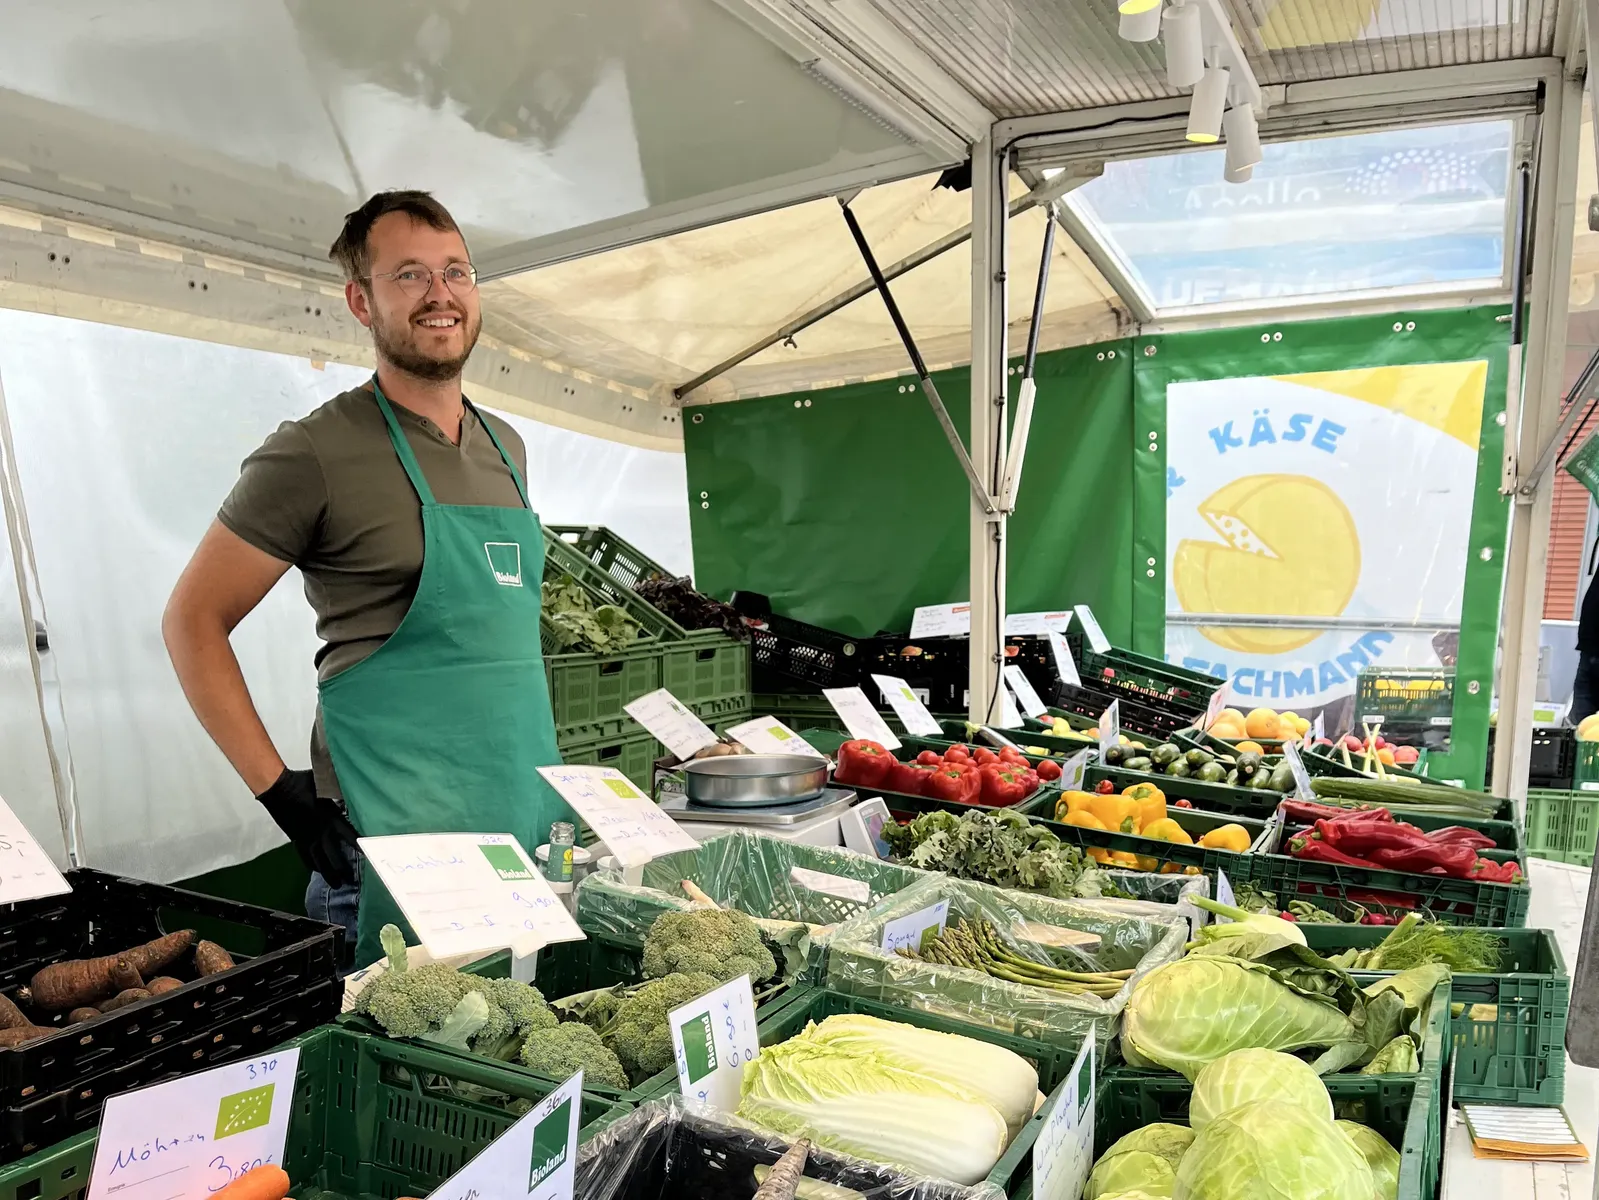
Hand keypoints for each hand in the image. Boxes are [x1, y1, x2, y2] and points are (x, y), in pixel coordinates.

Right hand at [256, 769, 359, 887]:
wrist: (278, 788)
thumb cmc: (303, 783)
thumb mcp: (327, 786)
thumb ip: (341, 793)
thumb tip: (355, 790)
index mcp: (330, 819)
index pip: (350, 836)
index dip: (360, 847)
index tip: (370, 856)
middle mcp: (320, 832)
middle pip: (334, 856)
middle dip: (343, 870)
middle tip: (351, 881)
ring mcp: (306, 838)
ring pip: (319, 861)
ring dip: (328, 873)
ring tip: (336, 884)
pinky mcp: (296, 839)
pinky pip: (305, 857)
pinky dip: (312, 865)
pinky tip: (316, 871)